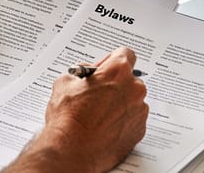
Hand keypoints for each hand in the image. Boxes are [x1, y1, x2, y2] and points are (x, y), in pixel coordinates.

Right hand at [5, 47, 148, 172]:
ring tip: (98, 114)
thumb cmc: (69, 118)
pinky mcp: (140, 130)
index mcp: (118, 71)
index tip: (103, 69)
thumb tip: (82, 75)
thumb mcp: (64, 84)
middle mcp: (134, 88)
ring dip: (119, 103)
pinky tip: (104, 126)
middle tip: (96, 93)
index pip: (125, 53)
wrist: (73, 150)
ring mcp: (139, 110)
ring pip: (131, 100)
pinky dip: (122, 120)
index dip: (111, 60)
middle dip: (114, 84)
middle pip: (129, 78)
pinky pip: (133, 119)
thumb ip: (78, 73)